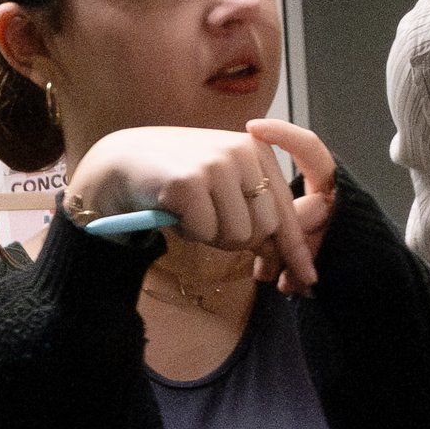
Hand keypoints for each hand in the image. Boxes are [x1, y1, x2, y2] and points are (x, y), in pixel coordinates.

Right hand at [65, 120, 336, 292]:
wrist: (120, 162)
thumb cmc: (177, 179)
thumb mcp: (224, 187)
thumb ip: (255, 212)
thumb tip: (290, 260)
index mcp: (258, 150)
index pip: (285, 210)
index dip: (294, 249)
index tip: (308, 278)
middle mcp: (243, 151)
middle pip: (264, 229)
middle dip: (238, 240)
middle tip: (207, 223)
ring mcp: (216, 164)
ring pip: (237, 235)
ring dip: (211, 236)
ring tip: (190, 212)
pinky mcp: (189, 181)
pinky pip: (204, 233)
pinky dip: (188, 232)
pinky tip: (172, 209)